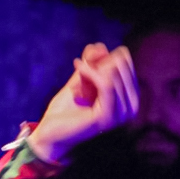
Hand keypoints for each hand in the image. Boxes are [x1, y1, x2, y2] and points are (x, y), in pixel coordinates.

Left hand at [27, 43, 137, 163]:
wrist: (50, 133)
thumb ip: (91, 65)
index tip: (88, 57)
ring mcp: (120, 115)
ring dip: (93, 67)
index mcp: (128, 99)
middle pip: (123, 69)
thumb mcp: (80, 82)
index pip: (127, 66)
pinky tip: (80, 68)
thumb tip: (99, 46)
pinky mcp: (107, 117)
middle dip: (101, 62)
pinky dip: (92, 73)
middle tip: (82, 64)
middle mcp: (129, 108)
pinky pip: (106, 86)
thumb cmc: (65, 111)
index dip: (109, 56)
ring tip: (79, 67)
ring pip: (114, 76)